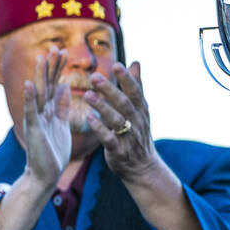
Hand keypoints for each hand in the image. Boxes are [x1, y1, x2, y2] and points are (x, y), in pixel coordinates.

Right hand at [21, 47, 71, 188]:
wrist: (45, 174)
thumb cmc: (54, 151)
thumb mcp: (61, 124)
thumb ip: (62, 106)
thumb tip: (65, 87)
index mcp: (51, 110)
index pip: (55, 85)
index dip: (59, 69)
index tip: (64, 52)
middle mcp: (41, 111)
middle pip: (47, 84)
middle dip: (51, 67)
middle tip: (56, 47)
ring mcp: (36, 119)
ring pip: (39, 93)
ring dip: (40, 75)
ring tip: (42, 58)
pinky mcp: (33, 129)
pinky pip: (31, 111)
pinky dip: (30, 97)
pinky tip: (29, 84)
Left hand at [84, 62, 158, 182]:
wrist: (142, 166)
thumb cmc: (137, 132)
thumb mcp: (140, 109)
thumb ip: (136, 86)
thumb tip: (136, 62)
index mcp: (141, 110)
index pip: (135, 92)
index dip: (127, 79)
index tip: (117, 65)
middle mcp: (137, 122)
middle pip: (124, 104)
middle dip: (110, 90)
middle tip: (94, 76)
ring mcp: (129, 137)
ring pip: (116, 120)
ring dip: (102, 107)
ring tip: (87, 95)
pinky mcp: (119, 151)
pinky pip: (109, 139)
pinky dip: (100, 129)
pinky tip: (89, 118)